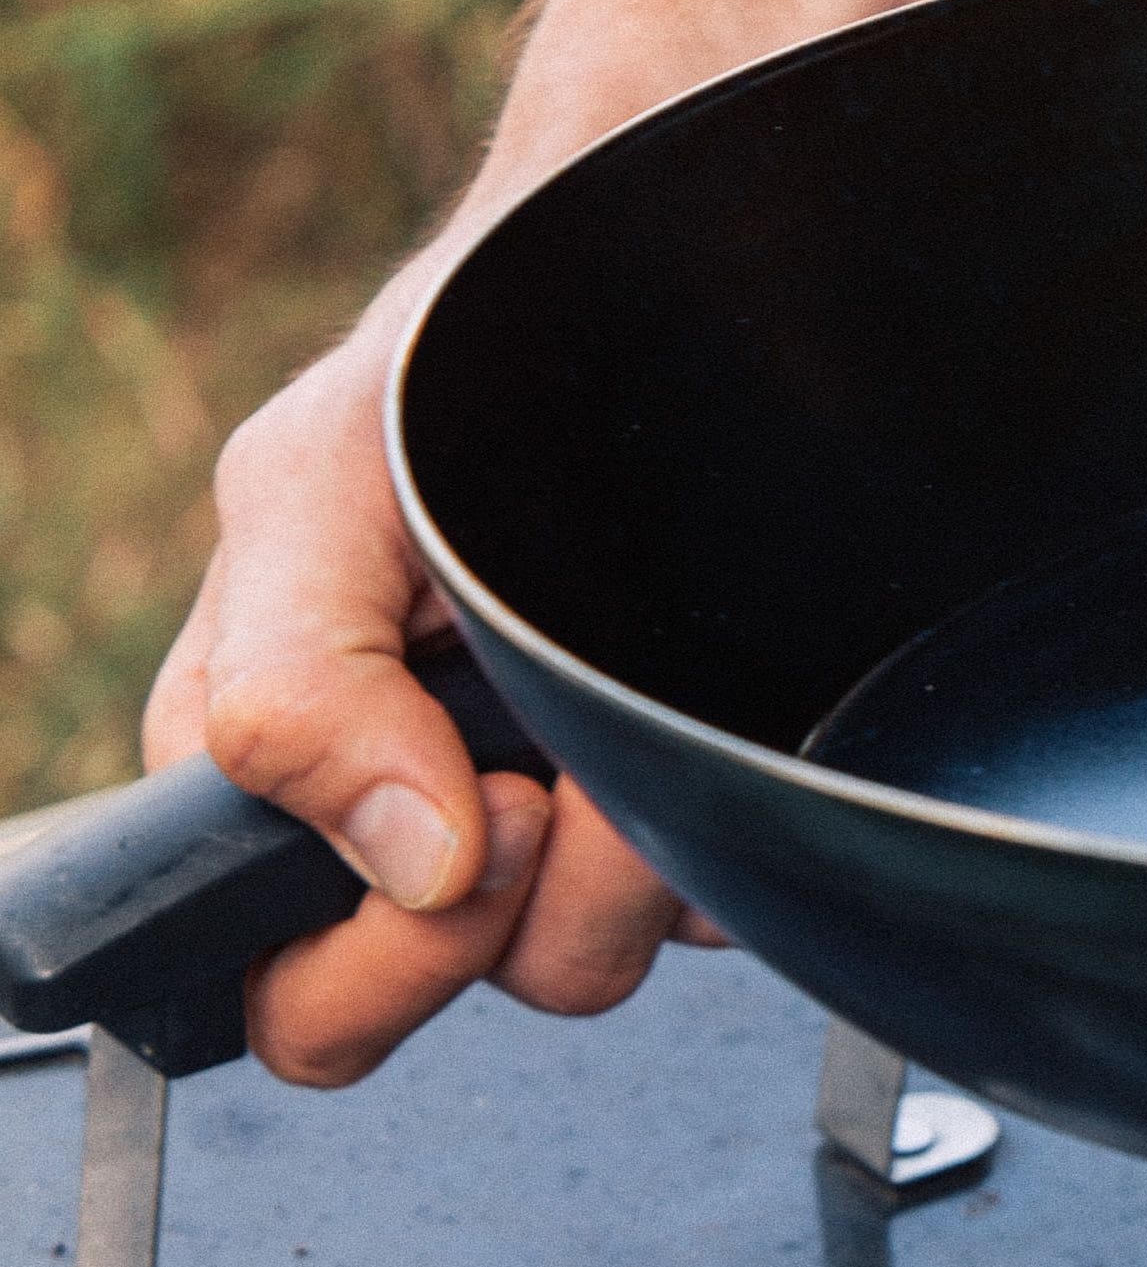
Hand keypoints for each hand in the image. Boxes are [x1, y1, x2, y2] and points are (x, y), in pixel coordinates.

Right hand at [137, 237, 689, 1085]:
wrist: (627, 267)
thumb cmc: (447, 363)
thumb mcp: (312, 485)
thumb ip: (294, 680)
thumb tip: (405, 860)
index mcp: (297, 779)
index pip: (299, 998)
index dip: (380, 965)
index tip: (471, 833)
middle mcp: (434, 814)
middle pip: (469, 995)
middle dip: (518, 917)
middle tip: (556, 786)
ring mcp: (578, 807)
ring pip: (609, 950)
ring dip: (640, 852)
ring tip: (638, 694)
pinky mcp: (698, 780)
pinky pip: (730, 884)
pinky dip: (732, 806)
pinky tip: (723, 694)